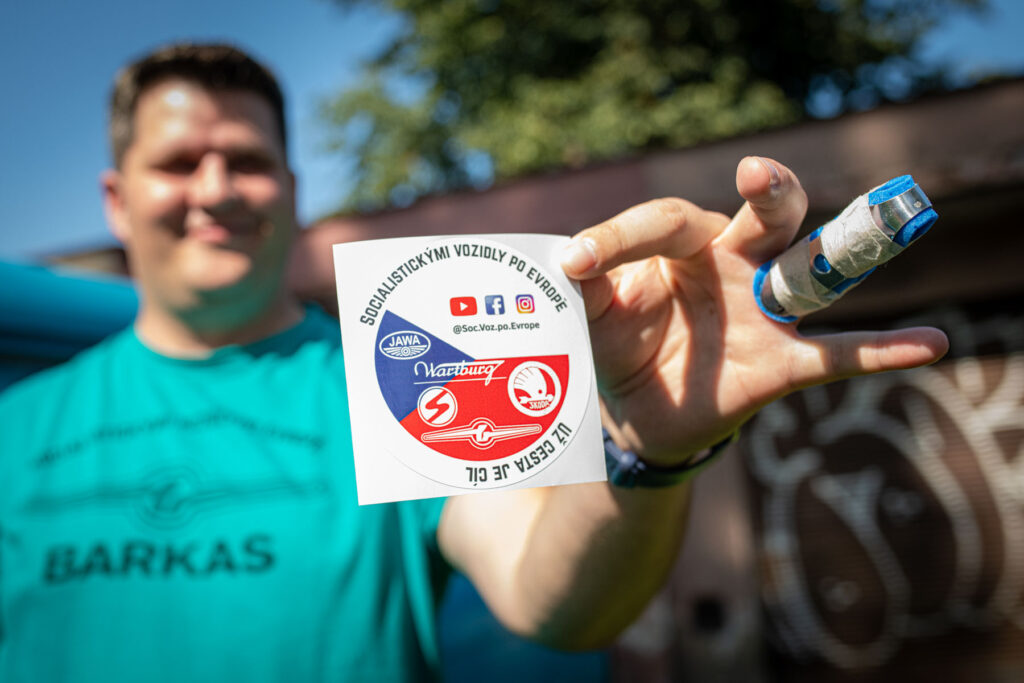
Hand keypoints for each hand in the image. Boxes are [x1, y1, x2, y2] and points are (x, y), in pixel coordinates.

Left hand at [561, 157, 948, 464]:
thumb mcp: (592, 316)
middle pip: (765, 216)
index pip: (664, 222)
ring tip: (882, 226)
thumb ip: (585, 286)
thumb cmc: (618, 345)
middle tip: (755, 176)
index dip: (622, 237)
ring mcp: (764, 312)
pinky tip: (932, 344)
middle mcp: (734, 264)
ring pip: (810, 271)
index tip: (577, 263)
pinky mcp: (782, 362)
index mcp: (683, 245)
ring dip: (843, 251)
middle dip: (770, 193)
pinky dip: (884, 350)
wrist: (640, 413)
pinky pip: (837, 355)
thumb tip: (567, 262)